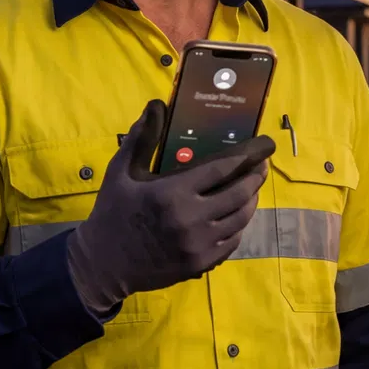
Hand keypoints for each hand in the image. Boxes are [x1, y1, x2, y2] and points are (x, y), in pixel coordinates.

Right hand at [63, 98, 275, 313]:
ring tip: (250, 187)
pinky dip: (239, 225)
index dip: (248, 154)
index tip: (265, 144)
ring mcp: (199, 245)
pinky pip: (233, 240)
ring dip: (251, 199)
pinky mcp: (201, 264)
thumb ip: (141, 138)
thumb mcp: (120, 172)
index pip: (222, 168)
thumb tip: (156, 105)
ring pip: (241, 218)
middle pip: (240, 193)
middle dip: (255, 175)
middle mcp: (191, 219)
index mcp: (172, 193)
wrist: (104, 264)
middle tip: (260, 164)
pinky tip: (235, 215)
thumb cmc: (112, 213)